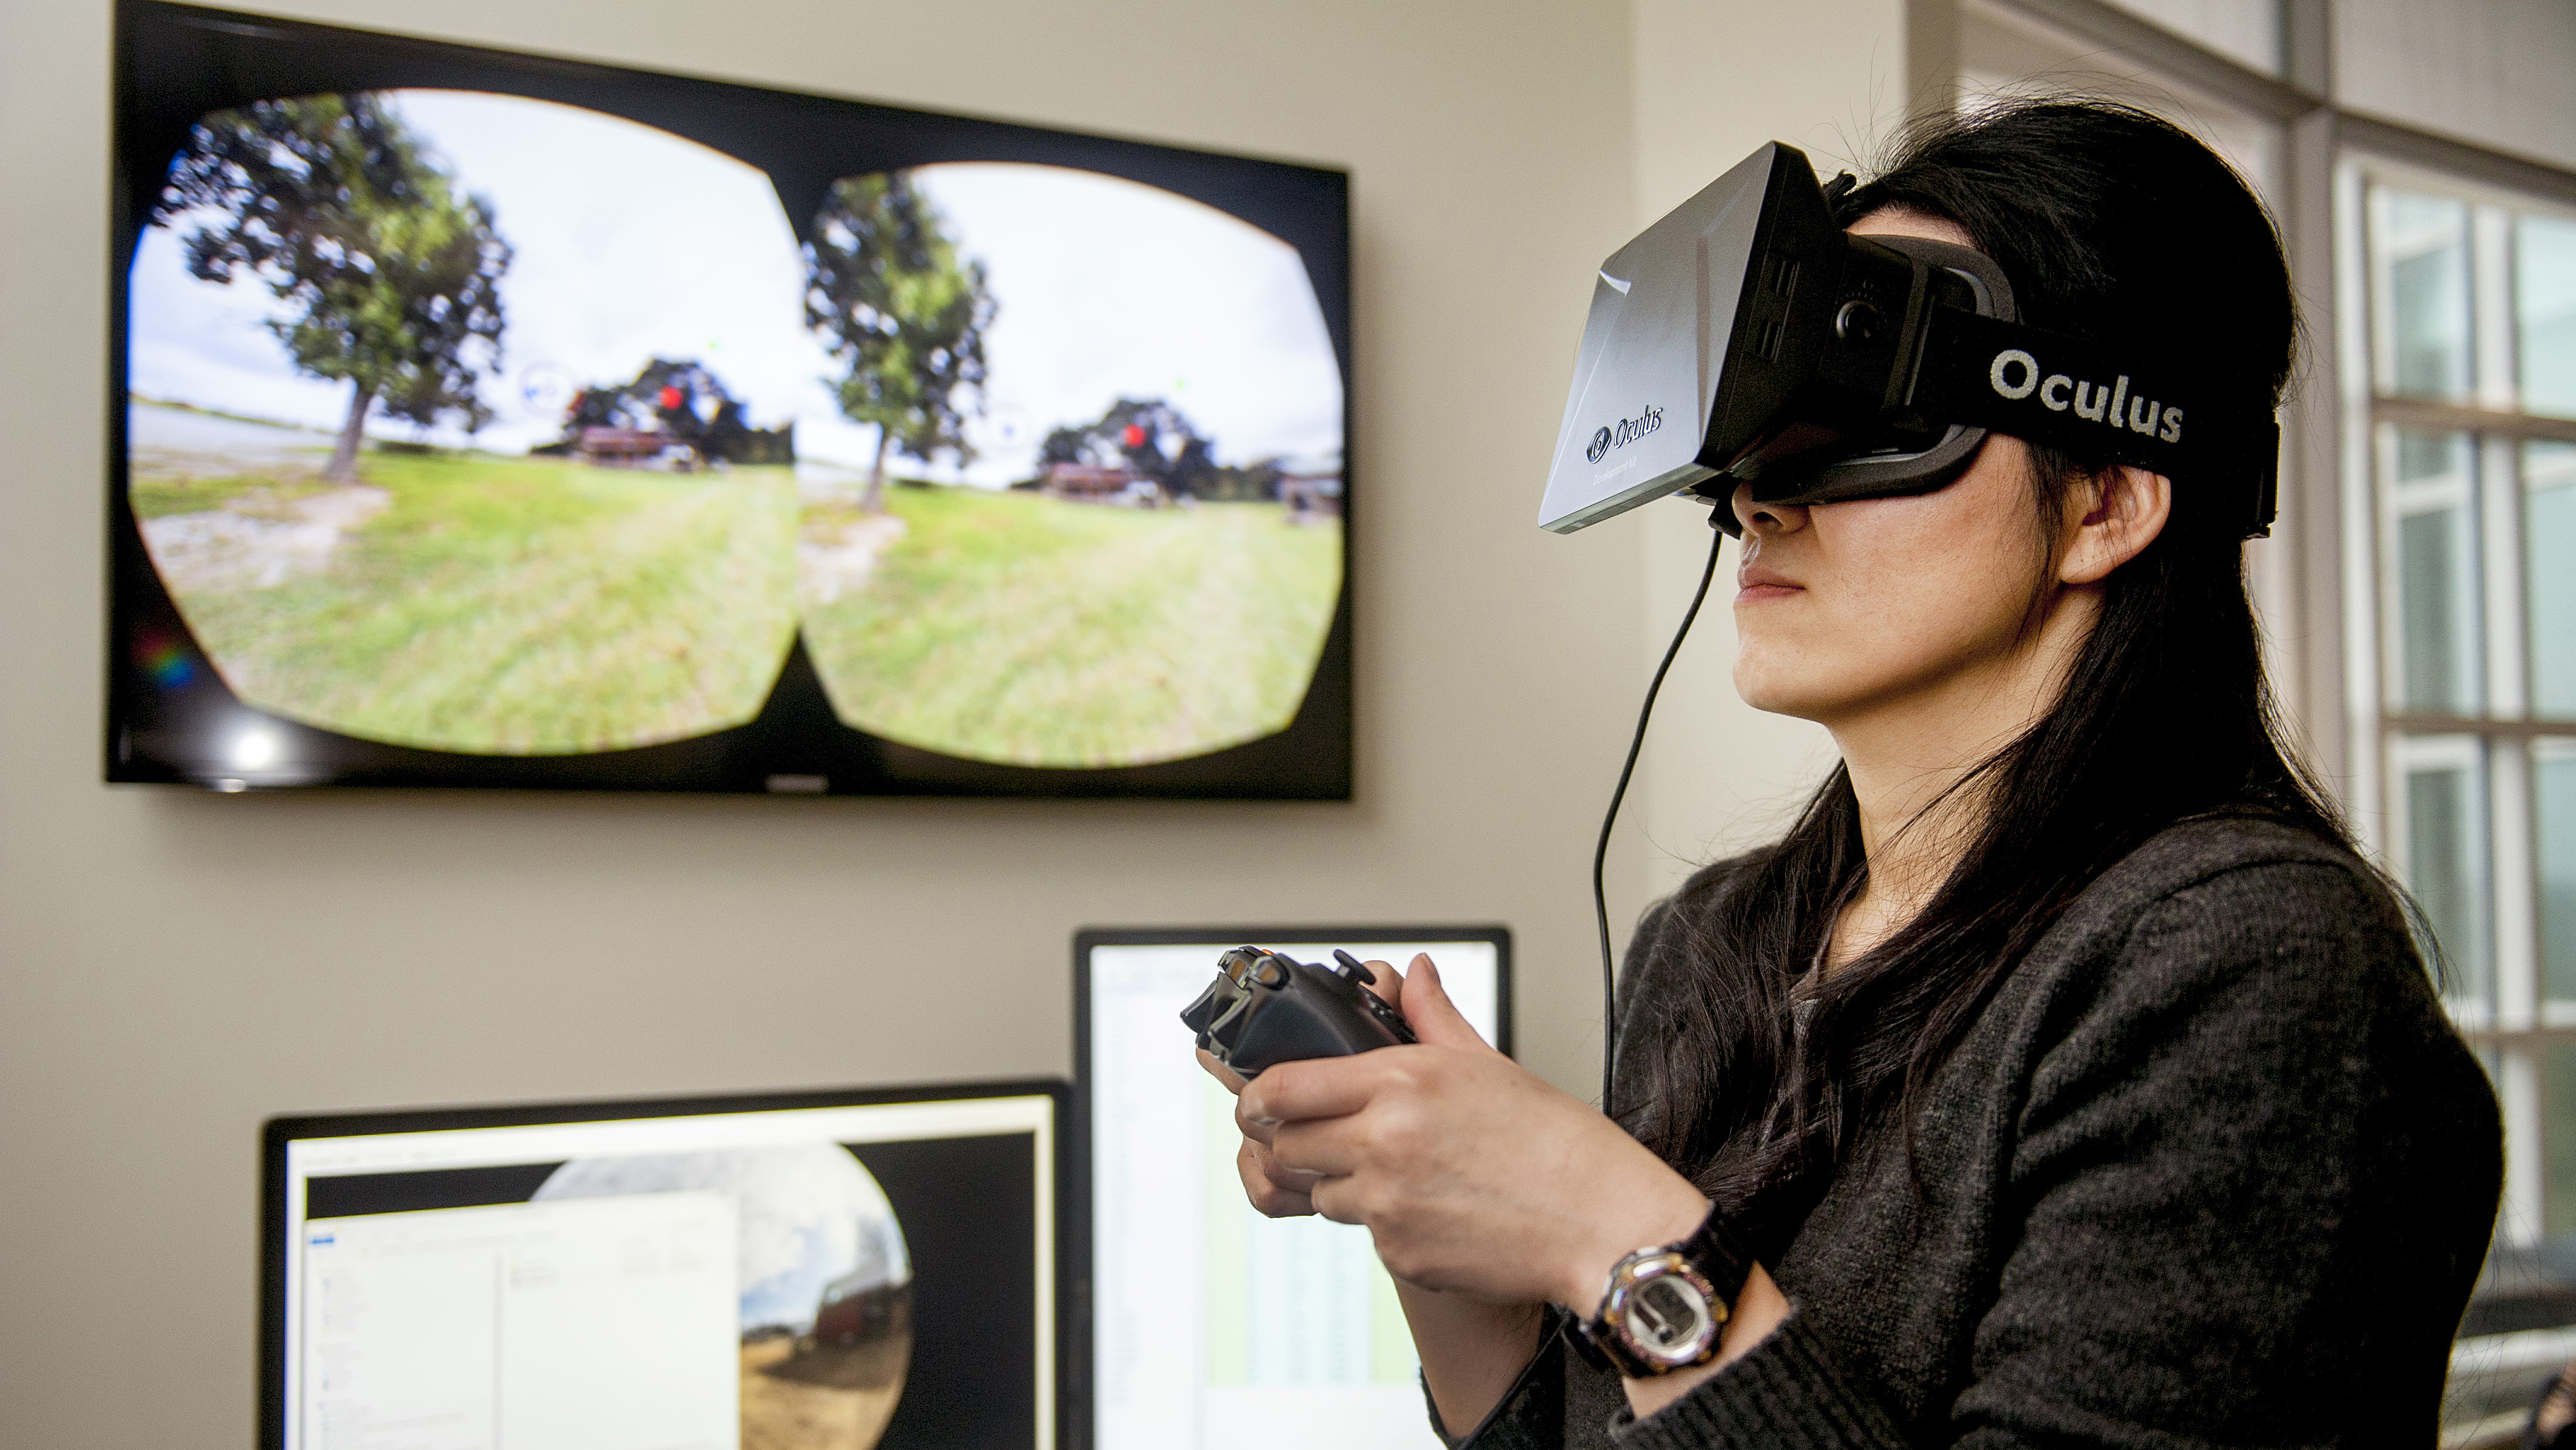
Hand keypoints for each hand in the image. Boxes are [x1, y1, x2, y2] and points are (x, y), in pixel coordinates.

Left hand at [1234, 954, 1710, 1309]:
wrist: (1600, 1223)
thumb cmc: (1556, 1144)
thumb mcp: (1488, 1063)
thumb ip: (1431, 1015)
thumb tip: (1411, 974)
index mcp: (1401, 1080)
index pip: (1283, 1085)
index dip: (1258, 1093)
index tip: (1258, 1096)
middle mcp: (1383, 1140)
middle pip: (1282, 1142)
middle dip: (1287, 1138)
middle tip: (1311, 1135)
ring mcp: (1386, 1202)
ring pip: (1317, 1191)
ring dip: (1337, 1181)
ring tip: (1395, 1171)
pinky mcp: (1398, 1252)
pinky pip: (1363, 1233)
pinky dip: (1382, 1221)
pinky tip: (1430, 1207)